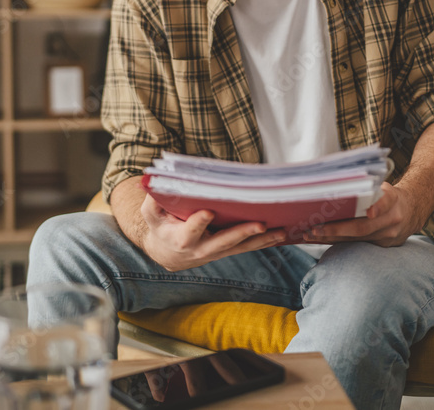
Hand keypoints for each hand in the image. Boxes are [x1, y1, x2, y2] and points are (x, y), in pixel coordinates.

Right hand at [140, 194, 286, 270]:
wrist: (169, 252)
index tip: (207, 212)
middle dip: (241, 234)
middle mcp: (200, 249)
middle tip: (259, 224)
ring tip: (281, 231)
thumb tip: (153, 181)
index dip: (198, 223)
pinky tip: (282, 234)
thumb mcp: (151, 214)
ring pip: (240, 248)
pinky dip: (264, 242)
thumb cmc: (161, 226)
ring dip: (261, 241)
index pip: (189, 232)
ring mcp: (216, 252)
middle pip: (222, 243)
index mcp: (180, 239)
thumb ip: (152, 200)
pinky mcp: (227, 251)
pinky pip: (247, 248)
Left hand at [301, 182, 422, 246]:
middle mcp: (392, 219)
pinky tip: (318, 240)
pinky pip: (355, 245)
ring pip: (356, 239)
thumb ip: (366, 187)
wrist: (412, 211)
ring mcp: (387, 236)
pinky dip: (336, 242)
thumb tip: (335, 183)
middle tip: (315, 229)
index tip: (370, 212)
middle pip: (363, 227)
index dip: (378, 207)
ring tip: (309, 235)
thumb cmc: (389, 195)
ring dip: (330, 238)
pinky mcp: (381, 246)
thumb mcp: (383, 186)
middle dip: (337, 229)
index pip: (386, 202)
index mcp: (394, 200)